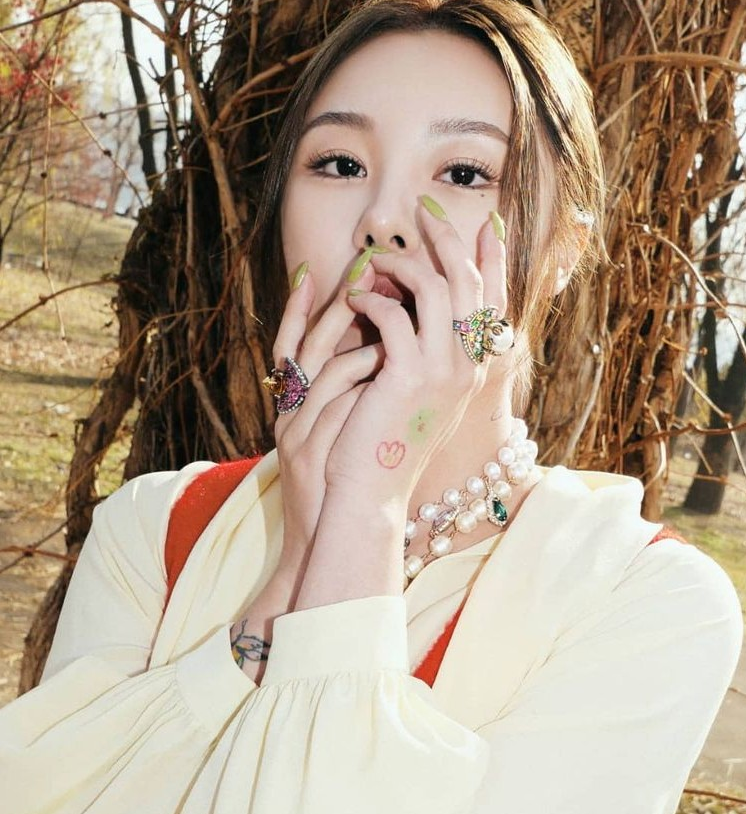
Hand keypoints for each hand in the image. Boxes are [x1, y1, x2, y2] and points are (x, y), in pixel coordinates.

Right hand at [271, 268, 385, 580]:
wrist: (326, 542)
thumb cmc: (340, 486)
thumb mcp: (339, 435)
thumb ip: (349, 397)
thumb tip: (377, 353)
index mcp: (293, 410)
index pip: (288, 347)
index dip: (297, 309)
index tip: (311, 271)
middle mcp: (288, 417)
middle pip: (304, 349)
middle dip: (334, 309)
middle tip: (361, 276)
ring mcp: (296, 436)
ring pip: (323, 372)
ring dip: (360, 345)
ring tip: (390, 326)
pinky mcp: (309, 457)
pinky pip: (336, 407)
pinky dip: (362, 384)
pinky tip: (387, 370)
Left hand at [323, 202, 507, 499]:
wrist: (372, 490)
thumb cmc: (387, 443)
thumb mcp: (420, 393)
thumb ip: (431, 351)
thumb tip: (420, 305)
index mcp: (475, 369)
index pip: (494, 300)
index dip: (492, 258)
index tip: (486, 223)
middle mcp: (468, 368)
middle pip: (468, 282)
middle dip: (446, 239)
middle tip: (423, 212)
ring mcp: (442, 372)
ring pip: (434, 289)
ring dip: (401, 264)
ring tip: (374, 260)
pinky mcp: (406, 377)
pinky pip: (394, 316)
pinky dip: (371, 300)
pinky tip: (354, 299)